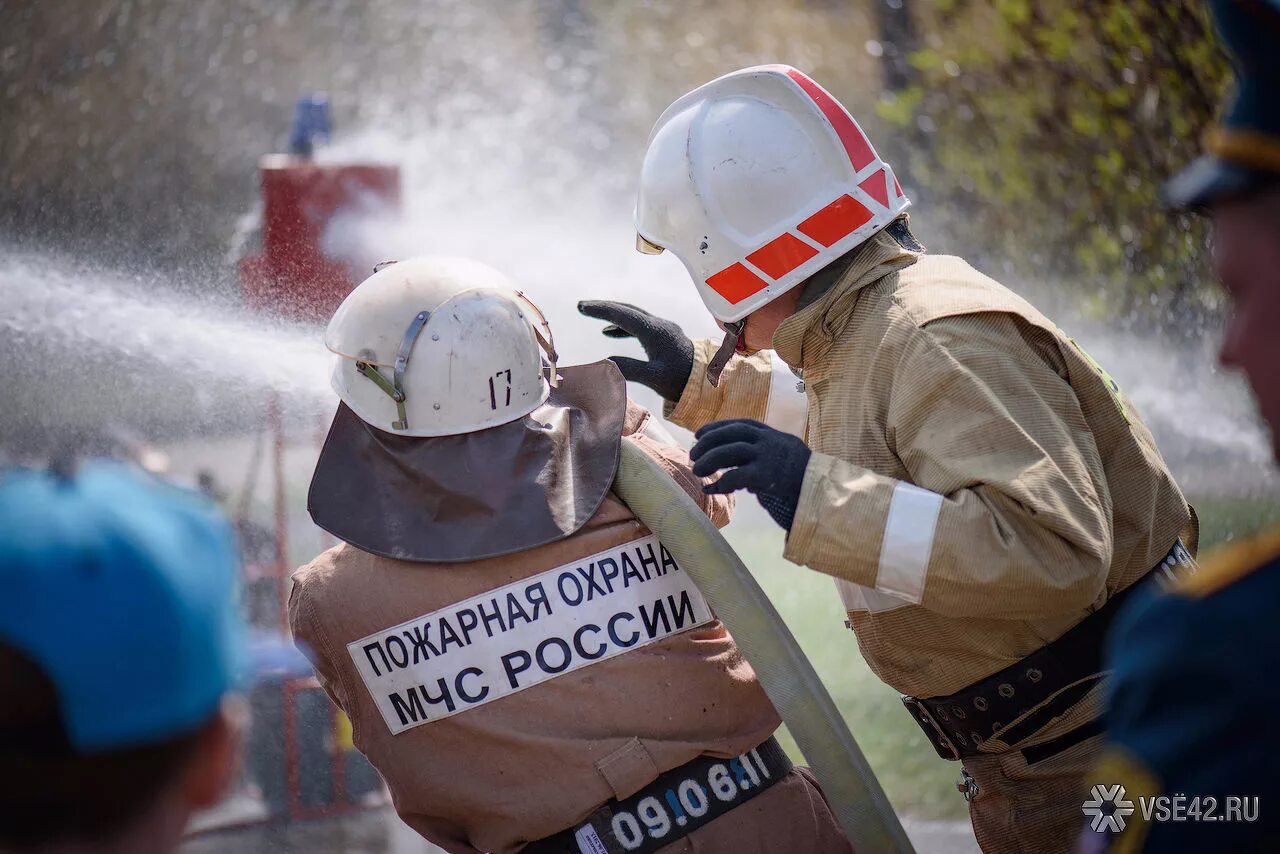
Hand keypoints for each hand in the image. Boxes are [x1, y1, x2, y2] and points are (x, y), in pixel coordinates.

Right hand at [578, 301, 694, 402]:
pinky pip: (640, 325)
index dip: (600, 310)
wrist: (710, 381)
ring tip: (594, 316)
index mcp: (655, 331)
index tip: (581, 306)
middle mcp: (659, 325)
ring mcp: (664, 329)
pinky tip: (611, 332)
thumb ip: (630, 368)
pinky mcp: (666, 336)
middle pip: (627, 310)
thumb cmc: (683, 380)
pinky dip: (623, 326)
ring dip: (614, 315)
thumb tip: (604, 361)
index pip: (623, 315)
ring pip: (634, 316)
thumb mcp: (655, 377)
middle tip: (583, 307)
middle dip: (604, 307)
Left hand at [690, 419, 811, 529]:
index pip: (739, 424)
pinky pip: (735, 476)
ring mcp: (767, 456)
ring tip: (696, 471)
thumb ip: (762, 461)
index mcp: (771, 434)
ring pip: (730, 451)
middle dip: (708, 442)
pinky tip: (711, 490)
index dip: (716, 428)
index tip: (699, 433)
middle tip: (692, 453)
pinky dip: (719, 483)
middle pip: (731, 434)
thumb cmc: (802, 478)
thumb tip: (741, 479)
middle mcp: (768, 441)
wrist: (822, 489)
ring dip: (709, 460)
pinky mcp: (766, 475)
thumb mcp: (783, 459)